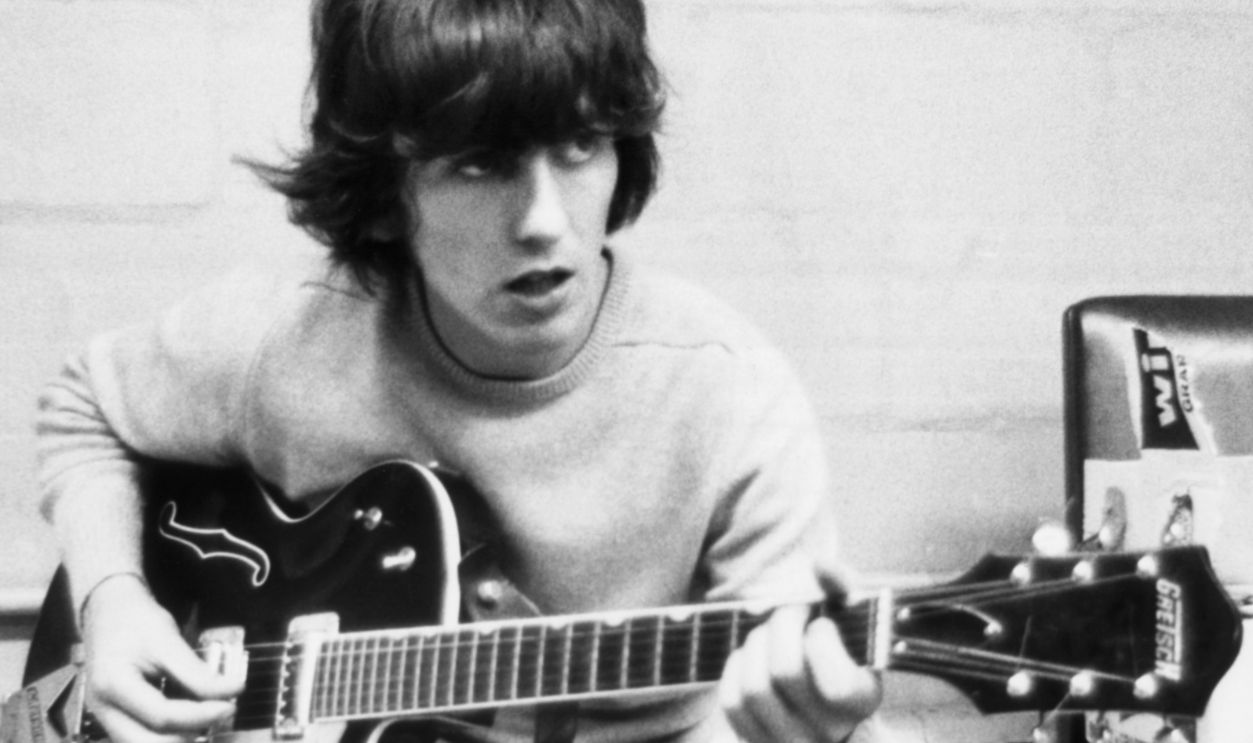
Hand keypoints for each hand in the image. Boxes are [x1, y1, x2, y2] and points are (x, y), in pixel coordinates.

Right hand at [80, 574, 243, 742]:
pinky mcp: (115, 718)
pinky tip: (192, 718)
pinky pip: (142, 737)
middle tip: (221, 715)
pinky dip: (168, 733)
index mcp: (113, 685)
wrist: (107, 611)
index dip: (202, 714)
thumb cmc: (135, 621)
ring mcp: (105, 717)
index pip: (162, 716)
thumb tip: (233, 691)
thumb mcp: (167, 639)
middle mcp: (102, 709)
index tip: (231, 705)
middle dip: (188, 736)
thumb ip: (197, 672)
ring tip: (209, 716)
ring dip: (179, 737)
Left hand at [718, 603, 880, 742]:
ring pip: (754, 688)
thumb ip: (843, 589)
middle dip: (781, 626)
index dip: (821, 640)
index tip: (821, 625)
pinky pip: (731, 702)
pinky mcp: (756, 739)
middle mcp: (827, 731)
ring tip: (769, 634)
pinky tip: (752, 657)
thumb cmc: (842, 652)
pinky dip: (736, 669)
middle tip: (789, 613)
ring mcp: (789, 740)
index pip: (837, 682)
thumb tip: (820, 565)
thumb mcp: (853, 622)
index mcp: (861, 702)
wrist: (827, 705)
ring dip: (755, 645)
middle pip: (785, 672)